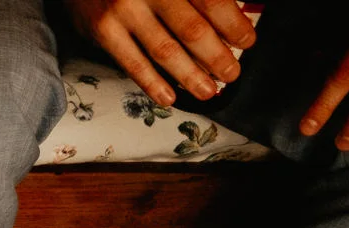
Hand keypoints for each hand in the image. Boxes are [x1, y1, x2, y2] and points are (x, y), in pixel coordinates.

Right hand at [62, 0, 255, 105]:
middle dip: (216, 55)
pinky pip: (131, 62)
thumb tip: (229, 18)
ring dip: (189, 76)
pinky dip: (152, 83)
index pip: (210, 1)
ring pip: (164, 50)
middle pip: (191, 28)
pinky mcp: (102, 30)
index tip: (247, 41)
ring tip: (208, 91)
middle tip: (231, 73)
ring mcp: (123, 11)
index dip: (232, 23)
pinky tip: (168, 97)